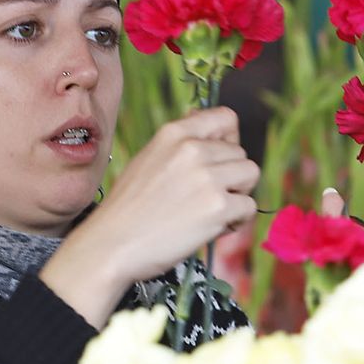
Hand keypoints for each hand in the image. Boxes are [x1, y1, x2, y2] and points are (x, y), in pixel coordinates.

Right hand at [42, 107, 259, 327]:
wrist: (112, 245)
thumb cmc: (127, 209)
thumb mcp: (148, 159)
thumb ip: (179, 144)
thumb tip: (207, 124)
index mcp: (173, 133)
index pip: (225, 118)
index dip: (229, 140)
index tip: (219, 160)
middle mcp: (193, 149)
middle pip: (241, 153)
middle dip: (231, 176)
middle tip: (205, 199)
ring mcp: (208, 177)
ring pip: (251, 175)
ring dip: (238, 195)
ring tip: (212, 212)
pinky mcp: (218, 207)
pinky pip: (249, 207)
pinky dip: (236, 220)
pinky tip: (212, 228)